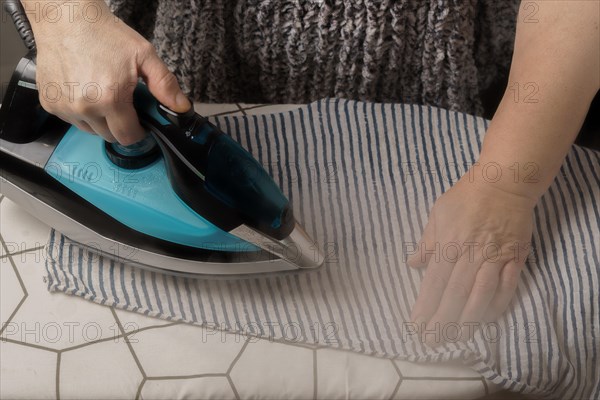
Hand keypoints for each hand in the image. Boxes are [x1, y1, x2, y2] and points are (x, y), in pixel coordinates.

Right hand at [29, 0, 190, 143]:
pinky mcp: (49, 103)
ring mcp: (64, 107)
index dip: (138, 132)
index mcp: (109, 99)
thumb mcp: (144, 55)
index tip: (141, 122)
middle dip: (121, 124)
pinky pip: (72, 120)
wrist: (67, 18)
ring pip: (90, 130)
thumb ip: (165, 84)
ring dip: (100, 120)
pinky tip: (86, 91)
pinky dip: (81, 112)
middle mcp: (84, 107)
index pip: (128, 137)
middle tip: (123, 102)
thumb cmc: (103, 34)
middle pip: (110, 136)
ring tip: (104, 95)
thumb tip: (181, 108)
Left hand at [407, 171, 535, 346]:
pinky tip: (486, 318)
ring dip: (468, 319)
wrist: (505, 181)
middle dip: (442, 320)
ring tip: (457, 337)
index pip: (435, 282)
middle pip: (455, 294)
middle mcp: (471, 253)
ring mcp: (495, 257)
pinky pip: (506, 287)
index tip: (417, 324)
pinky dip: (496, 305)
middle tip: (432, 341)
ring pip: (480, 295)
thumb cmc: (466, 196)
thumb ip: (427, 242)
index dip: (426, 306)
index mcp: (449, 243)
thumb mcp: (438, 213)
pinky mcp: (515, 258)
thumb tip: (411, 264)